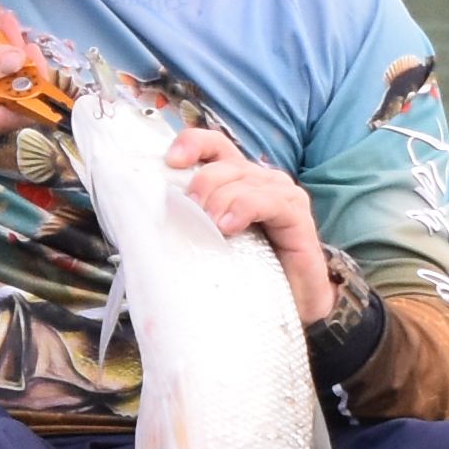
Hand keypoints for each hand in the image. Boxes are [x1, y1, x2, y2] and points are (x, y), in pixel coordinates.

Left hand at [160, 124, 350, 325]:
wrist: (291, 305)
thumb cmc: (248, 273)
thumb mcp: (210, 242)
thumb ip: (189, 222)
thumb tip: (151, 215)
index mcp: (236, 180)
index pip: (214, 145)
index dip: (192, 144)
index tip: (171, 162)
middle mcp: (260, 180)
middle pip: (224, 163)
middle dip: (202, 183)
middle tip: (189, 211)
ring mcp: (281, 194)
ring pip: (243, 179)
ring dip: (220, 199)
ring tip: (209, 225)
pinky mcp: (297, 214)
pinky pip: (268, 200)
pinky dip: (244, 209)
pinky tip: (230, 227)